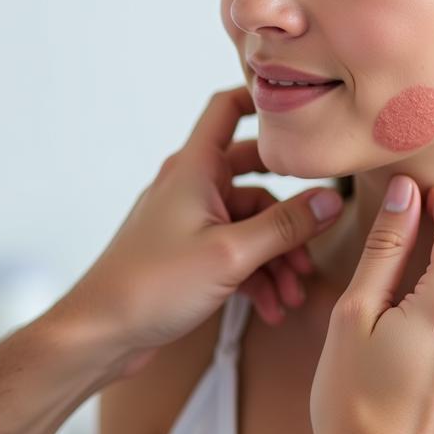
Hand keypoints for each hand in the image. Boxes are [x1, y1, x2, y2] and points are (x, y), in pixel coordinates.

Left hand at [54, 87, 342, 375]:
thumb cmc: (153, 285)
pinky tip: (271, 308)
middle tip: (314, 244)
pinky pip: (233, 252)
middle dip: (289, 216)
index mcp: (194, 168)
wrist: (101, 332)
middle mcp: (190, 187)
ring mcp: (188, 221)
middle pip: (254, 180)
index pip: (227, 109)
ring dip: (275, 259)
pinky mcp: (186, 253)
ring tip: (292, 297)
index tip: (301, 111)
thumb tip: (332, 200)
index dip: (261, 101)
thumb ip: (285, 226)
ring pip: (248, 225)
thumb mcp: (231, 253)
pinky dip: (255, 276)